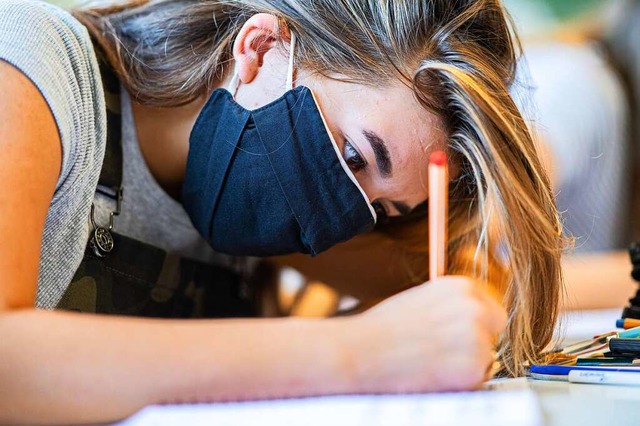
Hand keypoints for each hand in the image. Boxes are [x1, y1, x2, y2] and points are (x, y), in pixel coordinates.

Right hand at [343, 276, 506, 392]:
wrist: (362, 350)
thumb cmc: (382, 328)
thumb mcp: (421, 300)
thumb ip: (449, 306)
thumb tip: (465, 320)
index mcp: (460, 287)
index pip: (488, 308)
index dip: (474, 325)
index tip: (457, 336)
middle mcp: (474, 307)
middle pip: (494, 330)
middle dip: (477, 342)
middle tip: (446, 353)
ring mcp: (476, 337)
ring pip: (486, 358)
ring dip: (465, 364)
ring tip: (432, 362)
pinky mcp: (473, 367)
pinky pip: (478, 380)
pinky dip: (459, 383)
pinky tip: (433, 373)